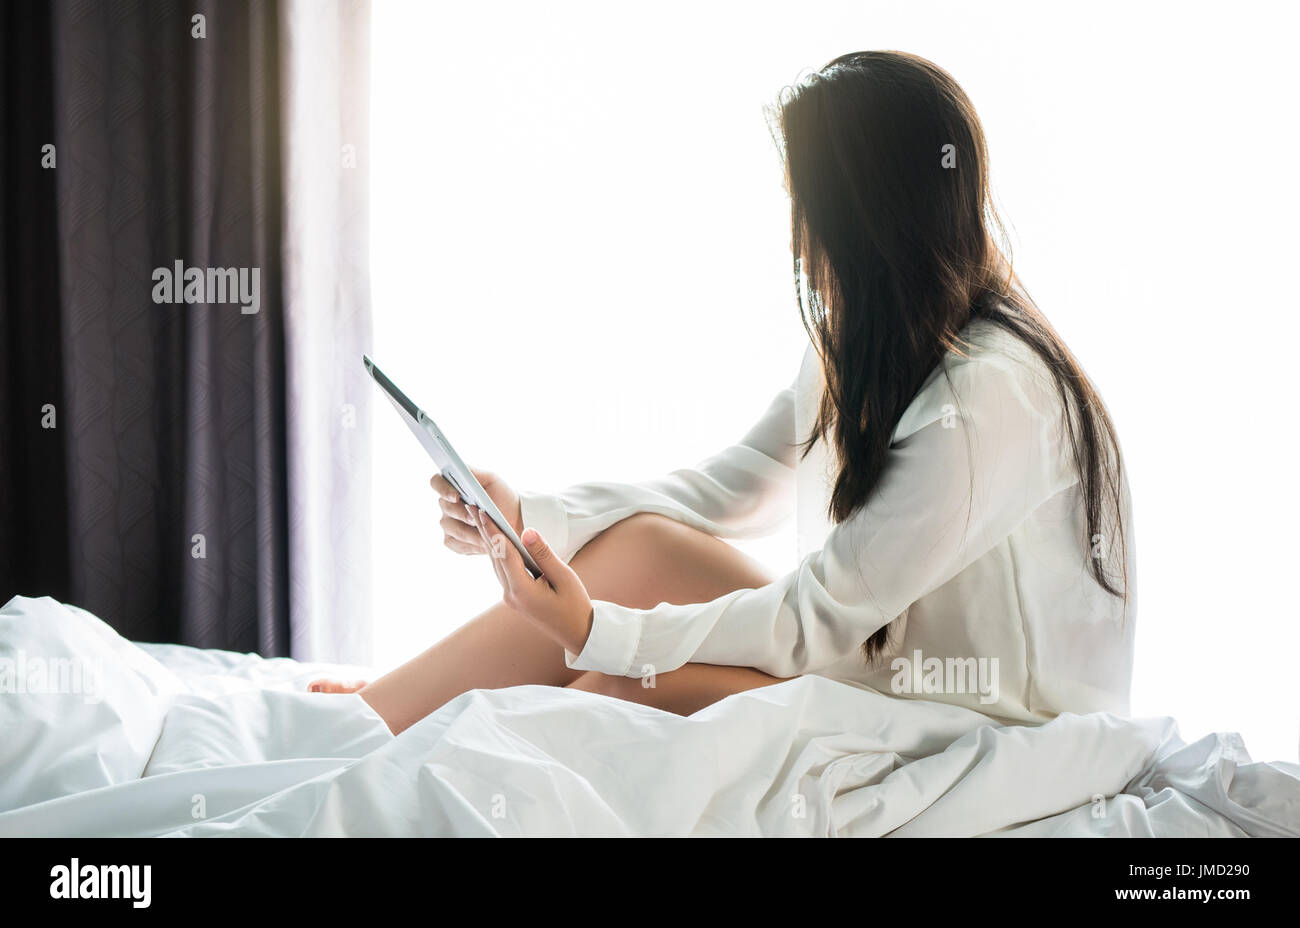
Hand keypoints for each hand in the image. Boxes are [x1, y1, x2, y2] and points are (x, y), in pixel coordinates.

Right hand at [432, 468, 522, 554]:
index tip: (456, 496)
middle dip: (461, 513)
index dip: (443, 488)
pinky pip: (453, 543)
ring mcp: (448, 522)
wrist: (514, 520)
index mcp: (453, 485)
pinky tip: (481, 543)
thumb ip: (475, 473)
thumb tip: (460, 468)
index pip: (436, 482)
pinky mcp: (452, 540)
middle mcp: (447, 504)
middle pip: (444, 507)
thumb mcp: (493, 480)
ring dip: (467, 531)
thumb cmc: (503, 497)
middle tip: (475, 518)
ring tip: (484, 534)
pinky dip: (468, 544)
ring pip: (449, 527)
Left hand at [469, 506, 592, 655]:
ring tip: (478, 518)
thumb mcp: (564, 577)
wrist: (577, 633)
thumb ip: (543, 553)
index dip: (493, 530)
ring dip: (488, 540)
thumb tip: (527, 531)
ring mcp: (510, 597)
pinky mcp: (513, 597)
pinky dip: (497, 552)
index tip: (482, 511)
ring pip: (496, 563)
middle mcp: (510, 594)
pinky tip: (493, 539)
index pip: (504, 553)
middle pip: (495, 556)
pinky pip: (502, 570)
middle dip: (484, 531)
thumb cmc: (574, 605)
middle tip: (472, 507)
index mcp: (522, 590)